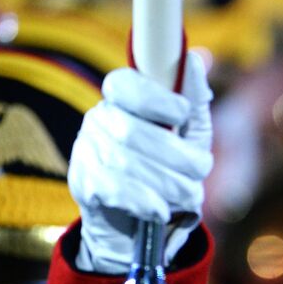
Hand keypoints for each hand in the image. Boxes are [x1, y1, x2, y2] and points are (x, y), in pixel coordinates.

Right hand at [71, 51, 214, 272]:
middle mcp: (97, 119)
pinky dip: (145, 201)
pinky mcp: (82, 184)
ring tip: (188, 194)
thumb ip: (193, 100)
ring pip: (125, 163)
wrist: (138, 224)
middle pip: (131, 131)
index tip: (182, 113)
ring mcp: (85, 151)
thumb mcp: (188, 135)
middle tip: (201, 170)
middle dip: (175, 154)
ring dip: (167, 182)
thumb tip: (192, 59)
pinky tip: (161, 210)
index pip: (124, 85)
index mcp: (121, 98)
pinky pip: (114, 189)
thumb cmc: (167, 169)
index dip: (154, 98)